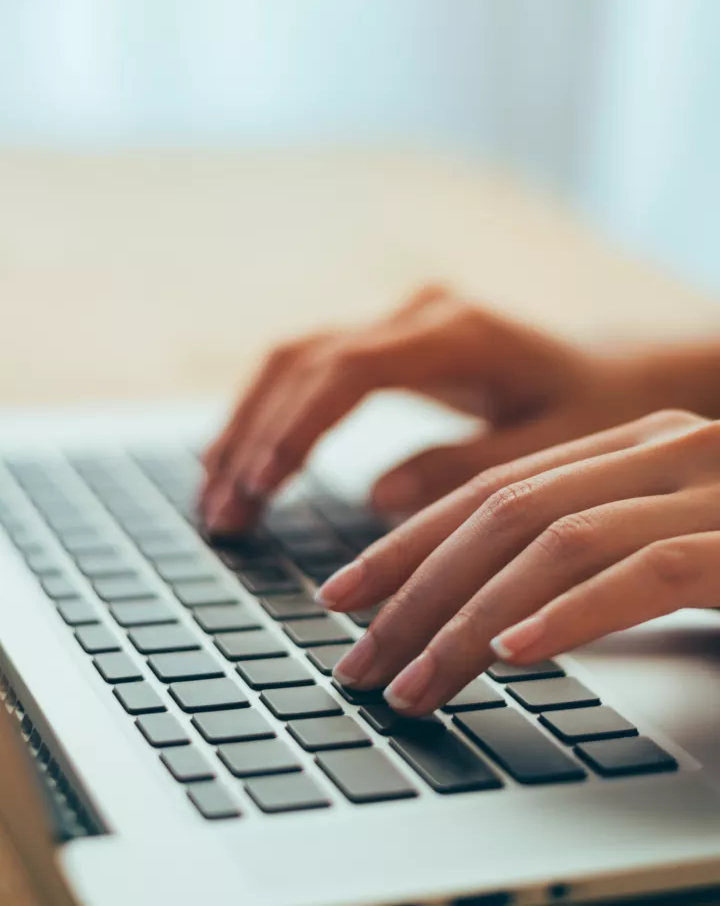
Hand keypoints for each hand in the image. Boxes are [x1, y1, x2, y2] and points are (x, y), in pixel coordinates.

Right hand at [201, 286, 674, 529]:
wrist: (624, 371)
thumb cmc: (599, 410)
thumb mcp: (553, 451)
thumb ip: (468, 470)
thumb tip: (376, 497)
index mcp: (457, 333)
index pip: (347, 369)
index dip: (294, 428)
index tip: (258, 489)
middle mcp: (418, 314)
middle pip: (302, 360)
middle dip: (253, 437)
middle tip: (222, 515)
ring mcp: (401, 322)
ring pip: (295, 359)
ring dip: (249, 424)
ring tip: (215, 494)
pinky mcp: (393, 342)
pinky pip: (313, 369)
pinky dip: (272, 412)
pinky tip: (246, 456)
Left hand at [319, 410, 719, 714]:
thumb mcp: (661, 541)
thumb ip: (584, 553)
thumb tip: (482, 612)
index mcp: (628, 445)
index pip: (486, 490)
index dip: (405, 544)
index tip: (345, 598)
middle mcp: (661, 449)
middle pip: (500, 513)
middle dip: (414, 588)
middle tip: (356, 656)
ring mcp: (709, 487)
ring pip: (555, 541)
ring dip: (468, 618)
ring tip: (412, 680)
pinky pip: (643, 573)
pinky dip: (570, 615)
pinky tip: (513, 659)